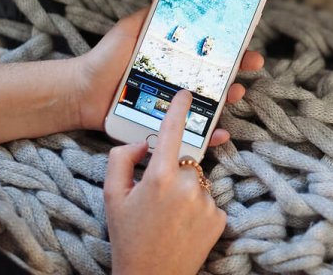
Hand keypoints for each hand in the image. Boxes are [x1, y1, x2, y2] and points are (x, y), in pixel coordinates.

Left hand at [72, 9, 263, 144]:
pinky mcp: (165, 125)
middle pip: (217, 76)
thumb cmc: (105, 60)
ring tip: (236, 93)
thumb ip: (150, 14)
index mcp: (174, 58)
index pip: (208, 52)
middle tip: (252, 63)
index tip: (247, 41)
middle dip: (239, 70)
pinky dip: (210, 134)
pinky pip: (191, 131)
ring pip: (210, 103)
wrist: (81, 92)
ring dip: (229, 98)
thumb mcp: (130, 30)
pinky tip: (221, 131)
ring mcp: (173, 104)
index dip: (231, 46)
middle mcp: (178, 81)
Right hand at [105, 90, 225, 274]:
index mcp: (159, 177)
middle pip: (185, 161)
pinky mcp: (220, 217)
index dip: (180, 109)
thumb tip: (142, 143)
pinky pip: (210, 200)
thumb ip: (122, 159)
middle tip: (157, 199)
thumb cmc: (128, 238)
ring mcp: (207, 201)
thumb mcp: (111, 196)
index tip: (187, 94)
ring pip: (198, 180)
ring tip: (169, 217)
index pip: (173, 132)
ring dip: (186, 191)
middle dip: (173, 172)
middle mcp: (188, 185)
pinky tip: (184, 226)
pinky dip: (198, 208)